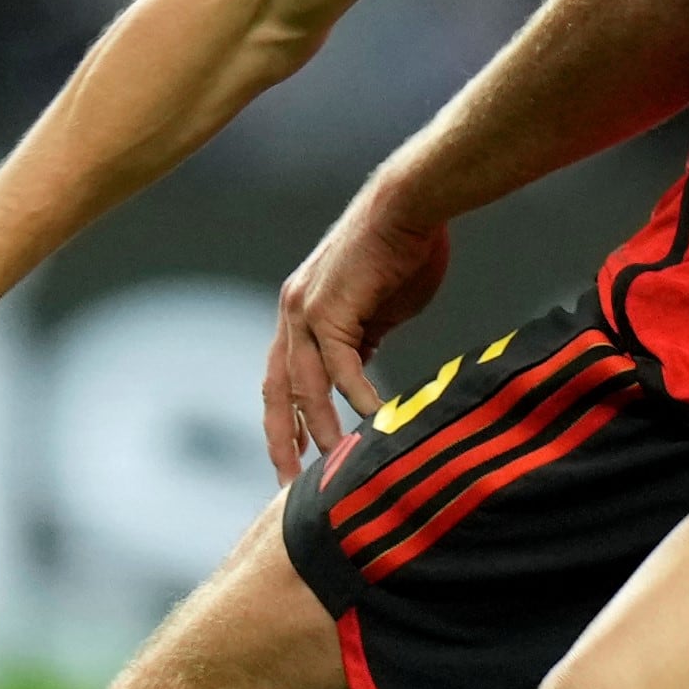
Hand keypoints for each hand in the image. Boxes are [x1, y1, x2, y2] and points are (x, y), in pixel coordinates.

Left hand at [264, 188, 452, 475]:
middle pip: (277, 391)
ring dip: (322, 429)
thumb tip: (360, 379)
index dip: (287, 421)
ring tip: (339, 465)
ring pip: (305, 386)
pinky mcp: (329, 307)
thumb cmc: (405, 250)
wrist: (410, 204)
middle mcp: (293, 313)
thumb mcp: (379, 309)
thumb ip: (365, 341)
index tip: (296, 459)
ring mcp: (306, 310)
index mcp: (301, 314)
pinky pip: (340, 366)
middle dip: (283, 439)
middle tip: (290, 484)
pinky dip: (356, 396)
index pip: (283, 380)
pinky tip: (373, 422)